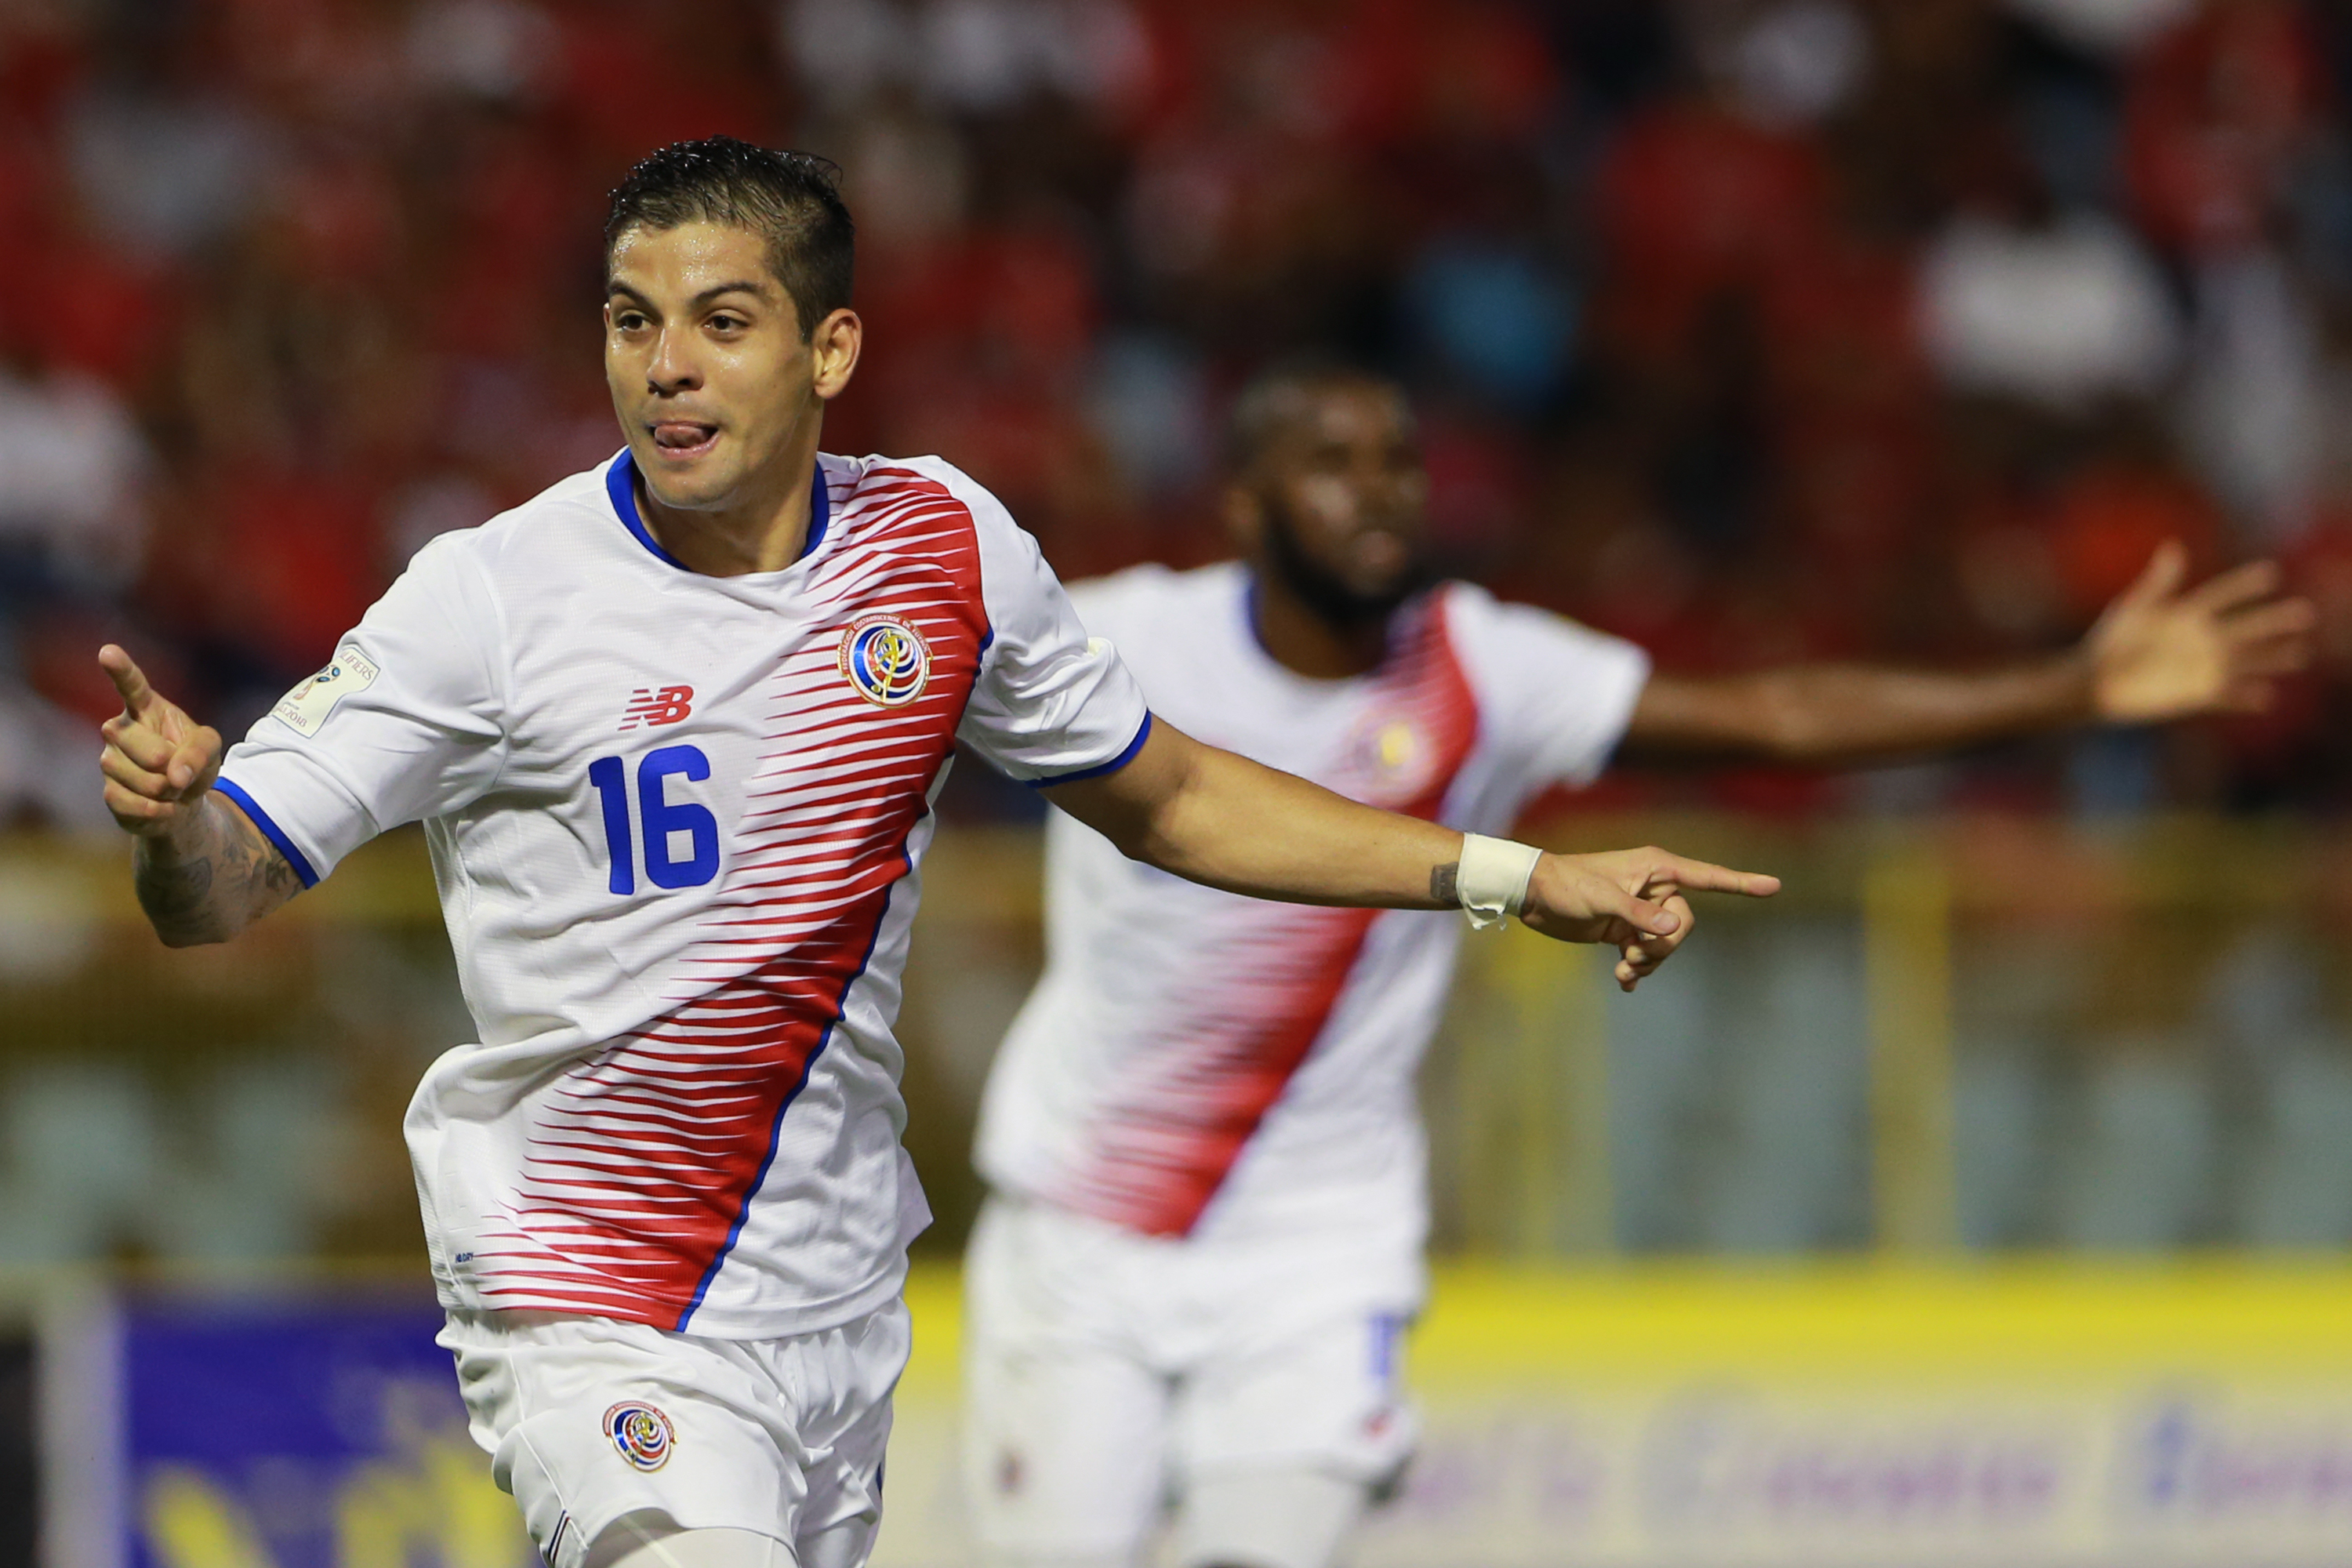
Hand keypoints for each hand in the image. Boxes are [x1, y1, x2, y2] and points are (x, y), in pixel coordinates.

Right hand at [97, 645, 223, 838]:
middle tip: (177, 770)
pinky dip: (159, 811)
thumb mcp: (210, 750)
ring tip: (170, 788)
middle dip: (169, 764)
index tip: (108, 652)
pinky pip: (135, 804)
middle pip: (143, 747)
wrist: (183, 802)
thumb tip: (174, 776)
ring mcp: (110, 761)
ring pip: (142, 780)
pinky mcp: (109, 792)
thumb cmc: (193, 763)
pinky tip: (162, 807)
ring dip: (168, 791)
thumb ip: (199, 753)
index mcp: (145, 708)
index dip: (120, 669)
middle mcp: (119, 730)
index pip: (131, 685)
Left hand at [1519, 846, 1779, 990]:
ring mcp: (1640, 911)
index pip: (1708, 877)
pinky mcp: (1623, 930)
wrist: (1533, 895)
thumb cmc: (1566, 886)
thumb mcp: (1602, 899)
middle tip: (1633, 954)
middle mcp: (1654, 888)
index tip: (1774, 886)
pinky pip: (1646, 955)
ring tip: (1623, 969)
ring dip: (1649, 962)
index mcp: (1656, 868)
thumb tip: (1673, 929)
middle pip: (1684, 925)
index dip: (1740, 883)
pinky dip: (1637, 970)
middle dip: (1665, 947)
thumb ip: (1639, 915)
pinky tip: (1624, 983)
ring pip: (1666, 944)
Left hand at [2086, 542, 2315, 722]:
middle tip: (2305, 612)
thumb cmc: (2109, 643)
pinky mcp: (2195, 695)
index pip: (2223, 595)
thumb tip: (2174, 548)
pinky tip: (2265, 697)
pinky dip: (2245, 698)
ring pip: (2245, 661)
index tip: (2271, 574)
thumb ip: (2158, 583)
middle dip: (2274, 620)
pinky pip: (2226, 696)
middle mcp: (2201, 639)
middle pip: (2245, 627)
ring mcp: (2201, 667)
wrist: (2094, 683)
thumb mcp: (2134, 609)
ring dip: (2272, 658)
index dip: (2245, 586)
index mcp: (2187, 613)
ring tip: (2299, 653)